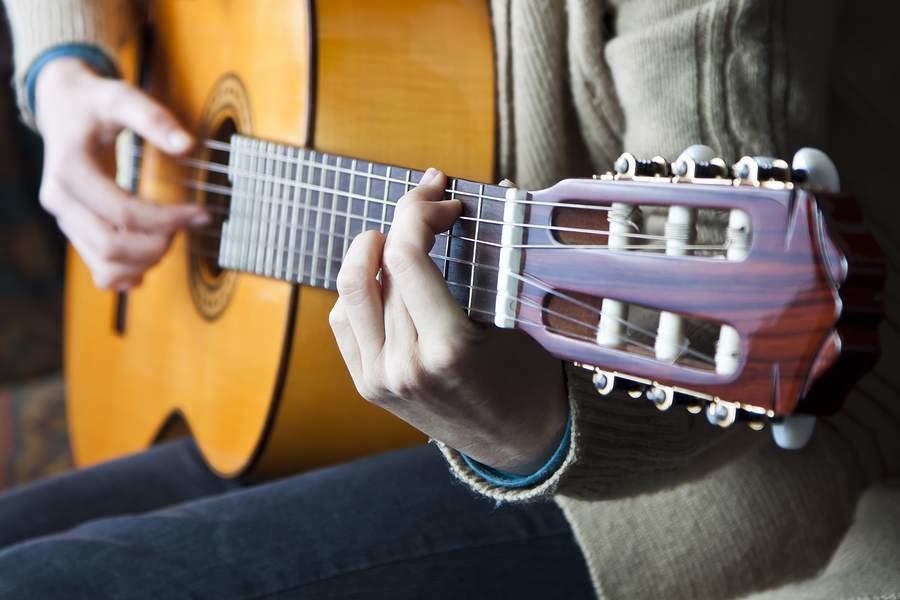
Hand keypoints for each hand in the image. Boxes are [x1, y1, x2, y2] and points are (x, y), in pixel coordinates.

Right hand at [35, 58, 208, 289]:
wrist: (62, 106)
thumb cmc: (94, 103)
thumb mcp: (121, 96)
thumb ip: (153, 118)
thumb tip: (188, 145)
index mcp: (70, 170)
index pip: (124, 213)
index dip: (168, 218)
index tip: (201, 212)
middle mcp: (60, 201)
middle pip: (112, 247)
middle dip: (159, 243)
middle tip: (191, 223)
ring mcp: (65, 220)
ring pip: (105, 266)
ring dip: (147, 261)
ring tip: (175, 236)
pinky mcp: (75, 230)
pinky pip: (99, 270)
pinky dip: (129, 274)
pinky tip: (154, 258)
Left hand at [330, 169, 568, 473]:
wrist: (516, 443)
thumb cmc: (529, 377)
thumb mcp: (520, 319)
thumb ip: (500, 252)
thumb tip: (494, 185)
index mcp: (449, 348)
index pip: (406, 257)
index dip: (419, 211)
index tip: (445, 198)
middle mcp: (405, 365)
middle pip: (378, 265)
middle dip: (405, 219)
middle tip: (433, 205)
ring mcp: (380, 378)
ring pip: (351, 289)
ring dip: (373, 249)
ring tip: (403, 236)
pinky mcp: (368, 385)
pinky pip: (343, 320)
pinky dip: (360, 288)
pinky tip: (387, 279)